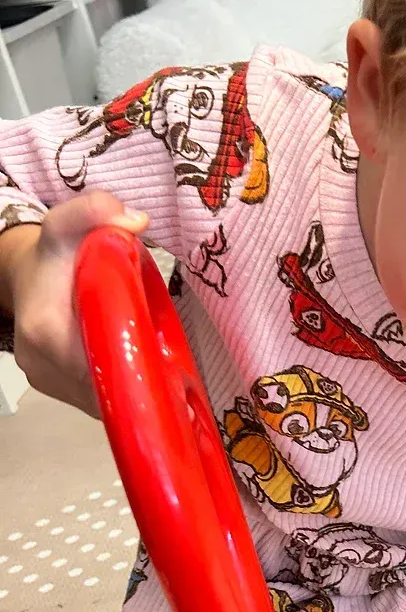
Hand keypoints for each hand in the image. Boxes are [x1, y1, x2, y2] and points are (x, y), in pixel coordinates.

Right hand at [2, 193, 147, 416]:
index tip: (164, 366)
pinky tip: (135, 375)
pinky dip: (116, 389)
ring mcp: (45, 382)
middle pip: (101, 388)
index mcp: (45, 328)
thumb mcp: (71, 224)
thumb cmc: (57, 254)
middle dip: (137, 381)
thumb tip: (136, 220)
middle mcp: (40, 363)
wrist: (26, 277)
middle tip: (173, 376)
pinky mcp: (54, 390)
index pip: (95, 364)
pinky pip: (93, 400)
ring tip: (156, 373)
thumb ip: (95, 212)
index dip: (132, 367)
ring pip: (99, 399)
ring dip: (129, 388)